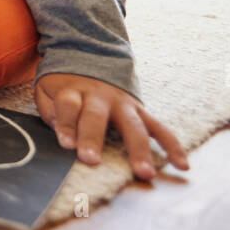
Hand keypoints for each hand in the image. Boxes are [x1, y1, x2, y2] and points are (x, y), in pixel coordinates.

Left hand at [35, 72, 189, 179]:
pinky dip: (172, 145)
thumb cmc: (65, 85)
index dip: (67, 124)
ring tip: (143, 172)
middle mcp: (98, 96)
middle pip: (96, 116)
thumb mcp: (47, 90)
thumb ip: (51, 111)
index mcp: (72, 90)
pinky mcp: (140, 110)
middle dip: (93, 138)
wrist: (90, 57)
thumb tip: (63, 133)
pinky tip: (181, 164)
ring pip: (132, 125)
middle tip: (91, 159)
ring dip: (138, 149)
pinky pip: (159, 127)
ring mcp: (122, 103)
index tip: (67, 144)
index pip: (68, 106)